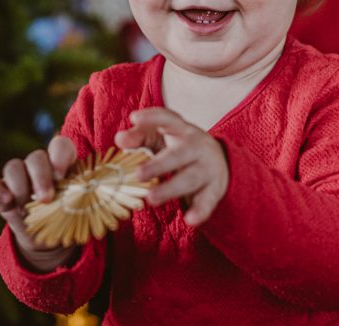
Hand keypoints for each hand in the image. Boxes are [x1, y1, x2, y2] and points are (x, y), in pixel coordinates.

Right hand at [0, 135, 78, 270]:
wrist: (49, 240)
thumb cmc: (70, 217)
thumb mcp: (82, 208)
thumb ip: (87, 198)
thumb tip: (100, 196)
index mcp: (62, 165)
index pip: (60, 145)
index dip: (59, 155)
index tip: (62, 176)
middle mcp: (39, 167)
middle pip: (35, 157)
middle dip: (40, 177)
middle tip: (46, 199)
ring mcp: (17, 178)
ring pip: (13, 167)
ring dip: (19, 186)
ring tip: (26, 208)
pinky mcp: (0, 193)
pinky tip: (5, 202)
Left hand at [115, 107, 229, 226]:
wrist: (218, 160)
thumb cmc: (178, 147)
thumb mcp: (160, 138)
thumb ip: (138, 137)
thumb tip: (120, 139)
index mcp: (181, 129)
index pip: (167, 118)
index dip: (151, 118)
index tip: (134, 118)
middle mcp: (197, 146)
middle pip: (178, 154)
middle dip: (158, 165)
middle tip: (138, 174)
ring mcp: (208, 167)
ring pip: (190, 178)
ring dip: (170, 189)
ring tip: (151, 198)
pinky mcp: (214, 189)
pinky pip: (207, 201)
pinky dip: (200, 211)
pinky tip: (190, 220)